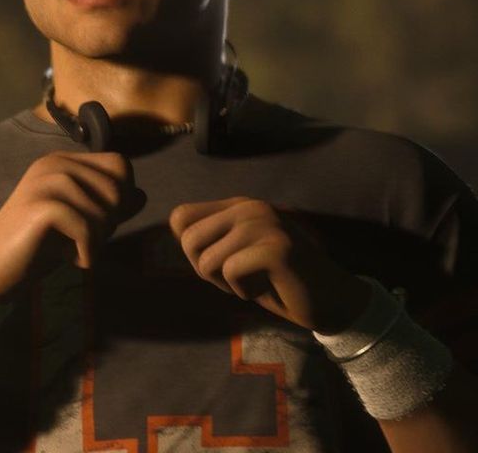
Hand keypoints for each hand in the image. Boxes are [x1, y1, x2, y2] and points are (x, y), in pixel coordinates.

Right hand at [0, 151, 144, 299]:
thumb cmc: (36, 248)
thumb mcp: (80, 223)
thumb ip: (110, 208)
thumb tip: (142, 194)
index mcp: (63, 161)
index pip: (120, 164)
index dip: (121, 198)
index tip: (98, 224)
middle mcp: (54, 163)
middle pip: (118, 188)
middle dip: (110, 223)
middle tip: (82, 241)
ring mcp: (46, 182)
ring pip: (106, 210)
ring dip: (97, 241)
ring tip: (71, 250)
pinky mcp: (41, 206)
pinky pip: (88, 230)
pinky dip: (86, 253)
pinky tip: (67, 259)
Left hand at [169, 197, 370, 332]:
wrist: (331, 302)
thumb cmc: (277, 282)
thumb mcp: (236, 256)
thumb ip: (210, 241)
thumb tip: (176, 231)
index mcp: (238, 205)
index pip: (180, 217)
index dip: (192, 250)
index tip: (221, 264)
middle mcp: (249, 207)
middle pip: (188, 240)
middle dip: (206, 270)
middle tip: (238, 279)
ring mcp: (265, 224)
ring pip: (207, 259)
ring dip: (225, 284)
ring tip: (255, 282)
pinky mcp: (276, 248)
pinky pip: (231, 272)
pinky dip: (242, 291)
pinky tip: (268, 288)